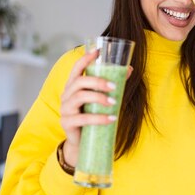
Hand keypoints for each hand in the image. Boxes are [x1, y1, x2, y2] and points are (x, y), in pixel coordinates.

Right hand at [59, 48, 132, 166]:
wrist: (83, 142)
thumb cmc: (92, 116)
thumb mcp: (102, 99)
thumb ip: (112, 84)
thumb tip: (129, 69)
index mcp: (73, 86)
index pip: (76, 69)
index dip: (86, 59)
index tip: (98, 51)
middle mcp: (66, 95)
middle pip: (79, 82)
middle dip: (97, 82)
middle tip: (114, 86)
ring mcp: (65, 109)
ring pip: (79, 97)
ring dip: (98, 98)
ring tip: (114, 102)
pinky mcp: (67, 123)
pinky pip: (83, 118)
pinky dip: (99, 118)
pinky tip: (111, 118)